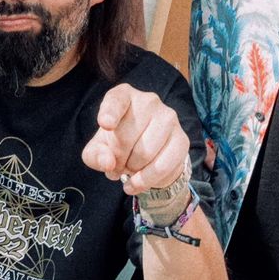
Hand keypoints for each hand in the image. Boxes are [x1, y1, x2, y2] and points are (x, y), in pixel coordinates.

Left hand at [82, 84, 193, 198]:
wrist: (148, 155)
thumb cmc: (117, 144)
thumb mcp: (98, 149)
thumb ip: (96, 155)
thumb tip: (108, 163)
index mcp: (124, 95)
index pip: (116, 100)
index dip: (110, 113)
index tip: (105, 124)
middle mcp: (148, 101)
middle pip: (125, 137)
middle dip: (117, 159)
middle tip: (116, 165)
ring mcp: (168, 118)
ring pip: (144, 153)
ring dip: (132, 170)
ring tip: (129, 169)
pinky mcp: (182, 139)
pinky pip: (162, 166)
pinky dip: (146, 180)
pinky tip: (137, 184)